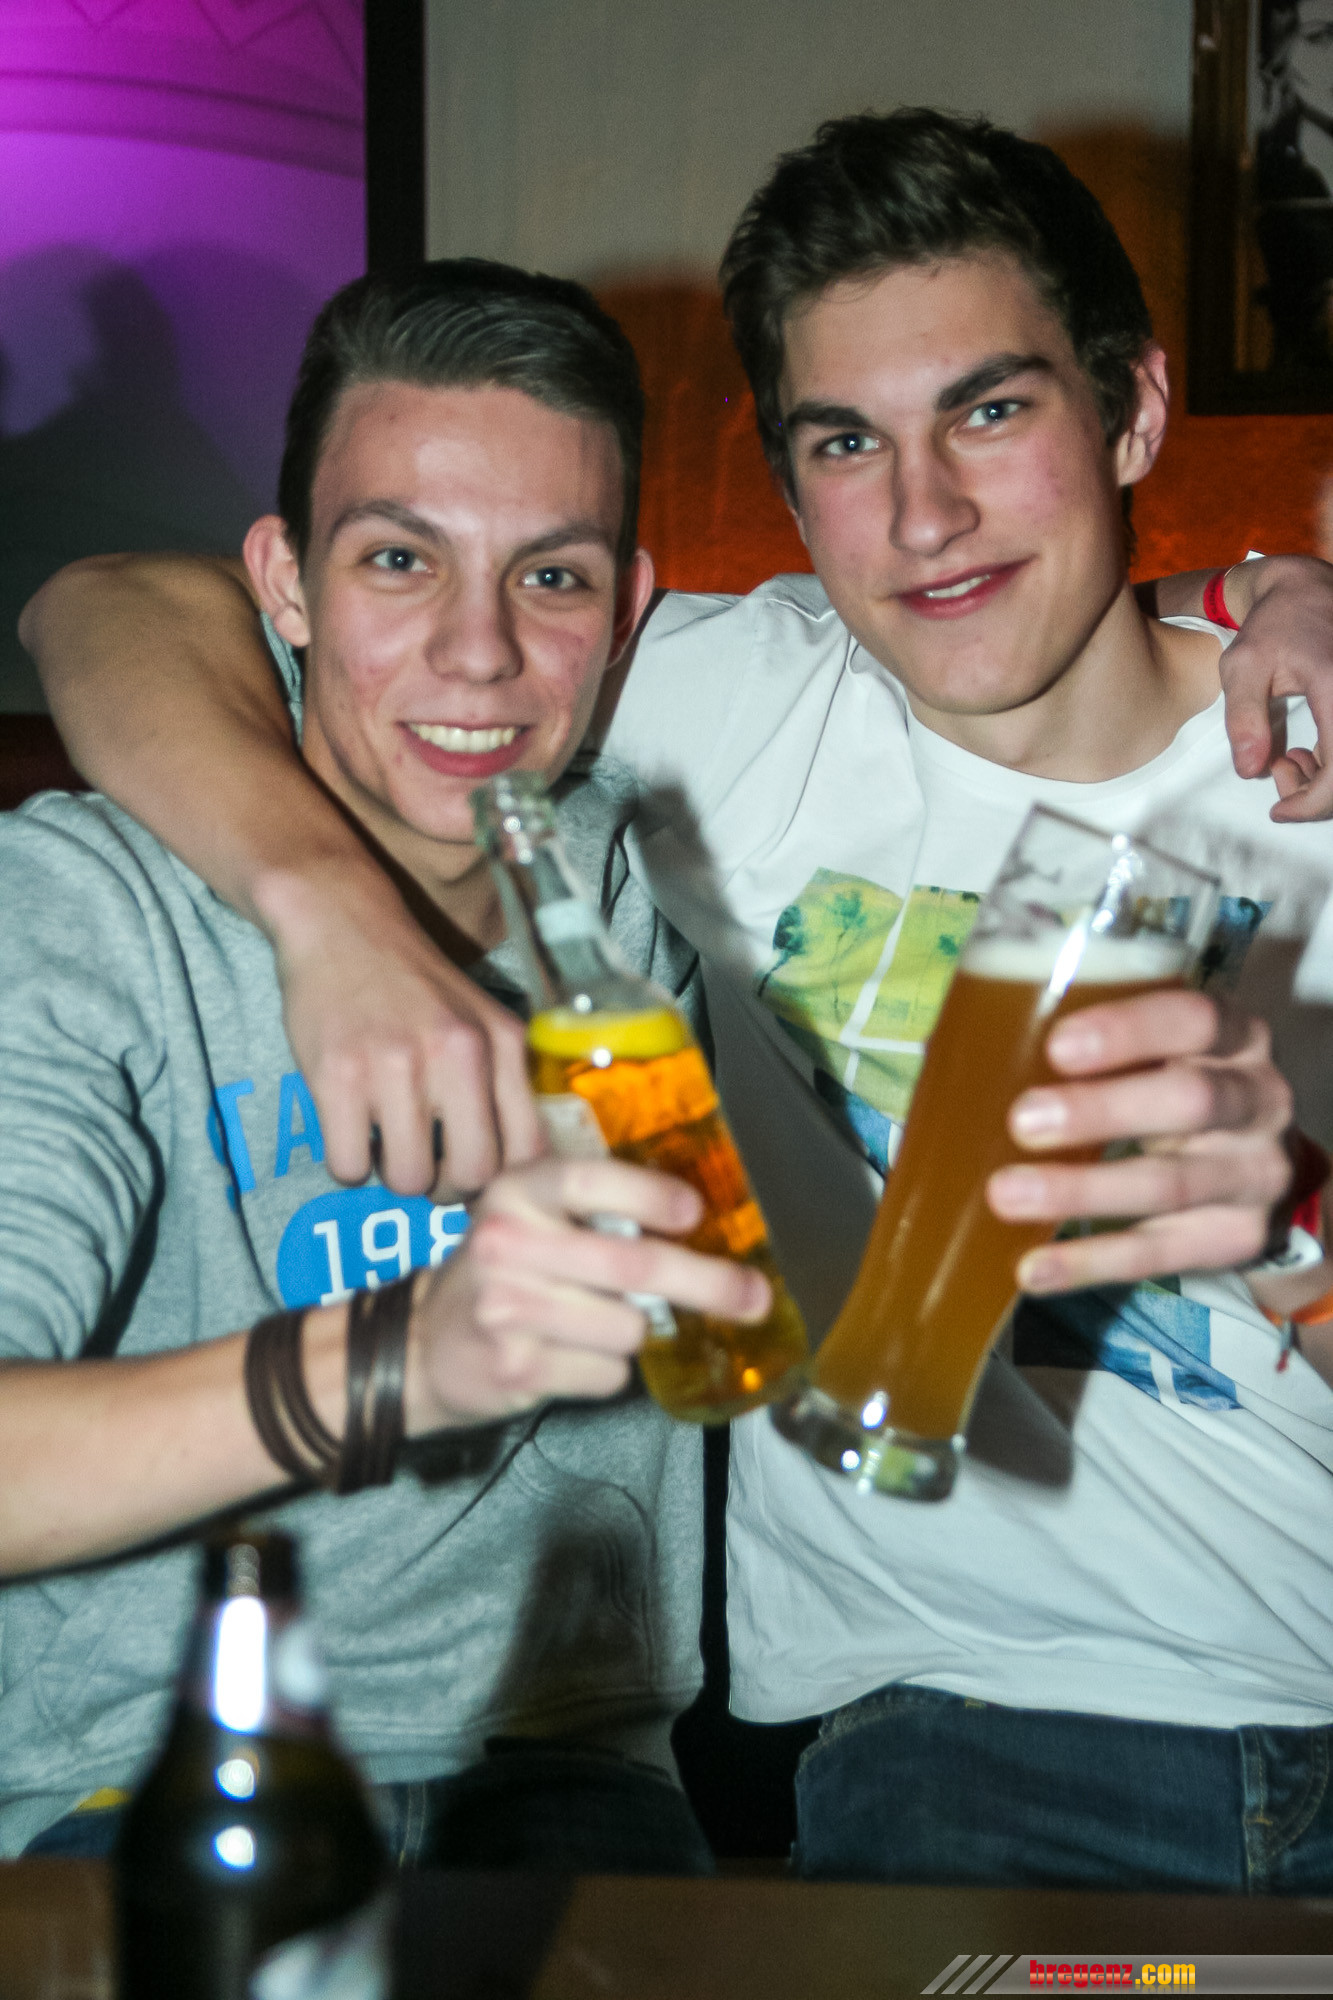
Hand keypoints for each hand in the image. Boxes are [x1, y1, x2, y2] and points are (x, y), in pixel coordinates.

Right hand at [265, 862, 541, 1198]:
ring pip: (408, 1179)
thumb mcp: (481, 1020)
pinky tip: (350, 1130)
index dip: (505, 1180)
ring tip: (386, 1140)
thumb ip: (504, 1083)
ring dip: (394, 1174)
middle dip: (448, 1188)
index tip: (479, 1175)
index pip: (529, 1149)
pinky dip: (348, 1164)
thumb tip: (511, 1172)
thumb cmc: (414, 986)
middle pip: (471, 1176)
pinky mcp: (338, 1077)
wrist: (342, 924)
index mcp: (502, 1042)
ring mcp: (397, 1065)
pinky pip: (349, 1167)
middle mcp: (459, 1053)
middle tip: (429, 1169)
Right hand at [404, 1157, 771, 1425]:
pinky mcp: (518, 1367)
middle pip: (632, 1262)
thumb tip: (700, 1225)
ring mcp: (509, 1308)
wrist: (422, 1345)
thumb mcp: (530, 1218)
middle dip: (708, 1282)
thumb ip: (594, 1211)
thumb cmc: (501, 1273)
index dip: (649, 1194)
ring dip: (635, 1331)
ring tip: (596, 1324)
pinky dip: (608, 1370)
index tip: (695, 1211)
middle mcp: (507, 1243)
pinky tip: (571, 1356)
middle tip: (753, 1296)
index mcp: (518, 1192)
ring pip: (628, 1326)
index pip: (589, 1179)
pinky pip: (608, 1373)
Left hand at [986, 988, 1292, 1292]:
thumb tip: (956, 1053)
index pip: (1194, 1019)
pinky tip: (1034, 1268)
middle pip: (1189, 1101)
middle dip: (1102, 1111)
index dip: (1129, 1030)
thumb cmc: (1181, 1091)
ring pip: (1168, 1184)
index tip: (1058, 1046)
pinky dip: (1091, 1262)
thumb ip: (1097, 1048)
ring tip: (1007, 1194)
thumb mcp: (1164, 1055)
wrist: (1267, 1177)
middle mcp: (1256, 1099)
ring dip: (1081, 1191)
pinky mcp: (1236, 1239)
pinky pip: (1159, 1254)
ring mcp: (1254, 1175)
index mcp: (1233, 1036)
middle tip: (1023, 1121)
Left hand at [1218, 555, 1332, 820]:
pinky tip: (1306, 752)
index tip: (1279, 811)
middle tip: (1277, 770)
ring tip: (1287, 758)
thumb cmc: (1273, 626)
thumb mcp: (1242, 667)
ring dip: (1326, 780)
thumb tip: (1250, 771)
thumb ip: (1244, 718)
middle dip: (1316, 793)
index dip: (1313, 803)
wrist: (1306, 590)